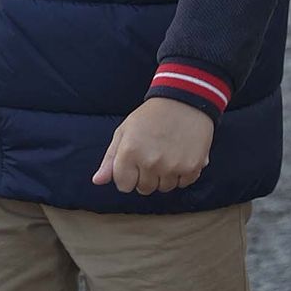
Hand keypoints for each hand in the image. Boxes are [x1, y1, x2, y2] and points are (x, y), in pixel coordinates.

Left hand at [94, 97, 213, 196]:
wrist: (184, 102)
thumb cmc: (150, 116)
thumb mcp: (124, 131)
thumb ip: (110, 159)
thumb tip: (98, 181)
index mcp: (130, 153)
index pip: (123, 185)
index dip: (128, 175)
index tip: (134, 163)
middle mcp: (150, 162)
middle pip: (144, 189)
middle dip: (145, 176)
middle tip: (152, 155)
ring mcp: (172, 166)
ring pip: (164, 188)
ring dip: (164, 176)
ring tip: (167, 154)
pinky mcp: (192, 167)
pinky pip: (183, 183)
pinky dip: (182, 174)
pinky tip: (180, 155)